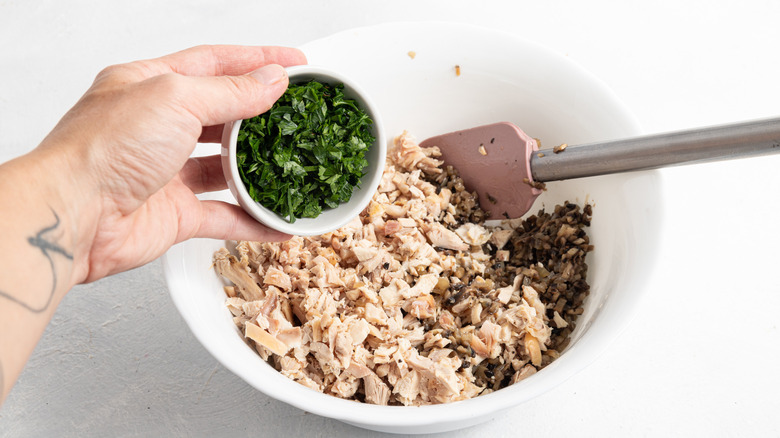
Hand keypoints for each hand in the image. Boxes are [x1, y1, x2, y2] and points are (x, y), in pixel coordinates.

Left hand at [42, 45, 306, 282]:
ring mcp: (166, 171)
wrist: (74, 215)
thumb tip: (270, 81)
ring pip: (224, 168)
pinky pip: (223, 215)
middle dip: (261, 115)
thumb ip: (230, 92)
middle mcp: (157, 126)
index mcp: (149, 84)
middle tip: (298, 115)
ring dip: (259, 169)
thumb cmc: (104, 148)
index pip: (213, 63)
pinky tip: (277, 220)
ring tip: (292, 164)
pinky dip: (252, 220)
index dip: (256, 60)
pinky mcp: (173, 213)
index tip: (293, 63)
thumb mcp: (175, 98)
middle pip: (222, 115)